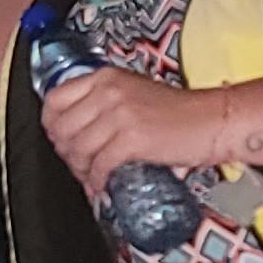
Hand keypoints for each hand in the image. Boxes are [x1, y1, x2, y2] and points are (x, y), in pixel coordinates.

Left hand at [38, 67, 218, 201]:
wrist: (212, 121)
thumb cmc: (177, 112)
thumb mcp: (132, 93)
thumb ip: (102, 103)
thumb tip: (74, 132)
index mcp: (104, 78)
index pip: (54, 99)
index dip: (50, 125)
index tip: (58, 141)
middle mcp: (108, 91)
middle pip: (62, 128)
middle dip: (65, 153)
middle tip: (77, 166)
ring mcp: (120, 113)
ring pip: (78, 148)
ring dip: (80, 170)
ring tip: (90, 177)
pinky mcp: (133, 138)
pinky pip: (99, 164)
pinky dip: (97, 180)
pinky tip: (102, 184)